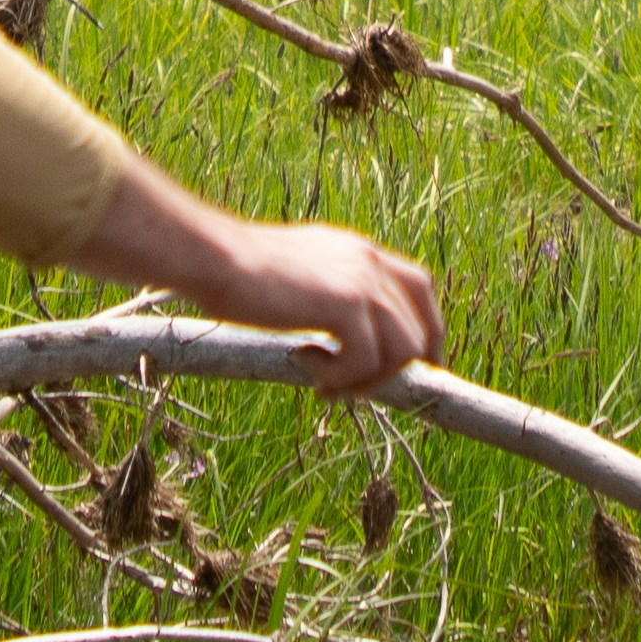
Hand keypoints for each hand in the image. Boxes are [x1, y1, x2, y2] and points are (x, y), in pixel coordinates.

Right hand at [155, 200, 443, 400]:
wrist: (214, 258)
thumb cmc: (240, 272)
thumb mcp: (300, 278)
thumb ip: (329, 298)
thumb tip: (344, 341)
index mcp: (361, 252)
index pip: (420, 290)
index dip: (425, 332)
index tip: (413, 367)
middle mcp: (370, 260)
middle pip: (420, 327)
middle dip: (394, 371)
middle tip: (350, 390)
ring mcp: (362, 280)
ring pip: (402, 351)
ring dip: (365, 380)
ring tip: (323, 383)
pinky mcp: (346, 304)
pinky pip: (366, 361)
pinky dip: (339, 376)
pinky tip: (302, 362)